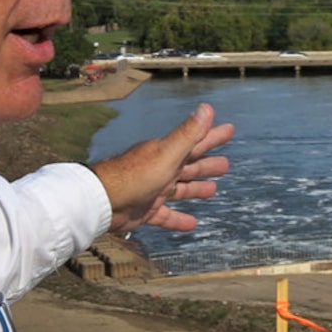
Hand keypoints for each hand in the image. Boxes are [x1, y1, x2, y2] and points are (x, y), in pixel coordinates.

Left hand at [89, 103, 234, 233]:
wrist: (102, 201)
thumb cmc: (135, 176)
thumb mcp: (167, 154)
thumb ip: (188, 134)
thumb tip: (207, 108)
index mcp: (168, 154)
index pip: (196, 143)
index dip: (213, 136)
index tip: (229, 129)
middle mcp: (162, 170)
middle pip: (190, 166)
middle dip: (208, 165)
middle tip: (226, 165)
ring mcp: (154, 190)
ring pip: (180, 190)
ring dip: (196, 189)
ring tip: (213, 190)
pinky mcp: (147, 210)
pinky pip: (166, 215)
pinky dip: (179, 219)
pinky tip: (192, 223)